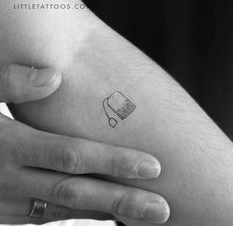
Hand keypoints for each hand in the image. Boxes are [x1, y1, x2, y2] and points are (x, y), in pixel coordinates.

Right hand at [0, 64, 169, 223]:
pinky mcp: (13, 213)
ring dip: (110, 214)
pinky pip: (56, 218)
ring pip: (72, 209)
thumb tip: (53, 75)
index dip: (114, 161)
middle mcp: (17, 179)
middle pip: (80, 191)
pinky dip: (87, 218)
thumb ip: (10, 85)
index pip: (73, 155)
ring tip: (148, 216)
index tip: (153, 166)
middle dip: (124, 200)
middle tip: (163, 208)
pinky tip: (111, 218)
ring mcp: (14, 203)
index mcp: (11, 146)